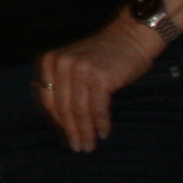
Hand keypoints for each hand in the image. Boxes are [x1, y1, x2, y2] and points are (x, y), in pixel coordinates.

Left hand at [35, 18, 164, 152]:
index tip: (65, 136)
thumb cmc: (106, 54)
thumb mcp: (76, 63)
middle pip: (63, 107)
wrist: (133, 35)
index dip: (58, 121)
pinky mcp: (99, 78)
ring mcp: (80, 70)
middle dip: (71, 131)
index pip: (49, 99)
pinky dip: (100, 124)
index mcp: (51, 61)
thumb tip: (63, 120)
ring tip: (89, 146)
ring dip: (85, 132)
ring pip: (79, 110)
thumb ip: (65, 83)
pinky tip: (104, 133)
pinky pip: (97, 108)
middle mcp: (62, 64)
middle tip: (78, 147)